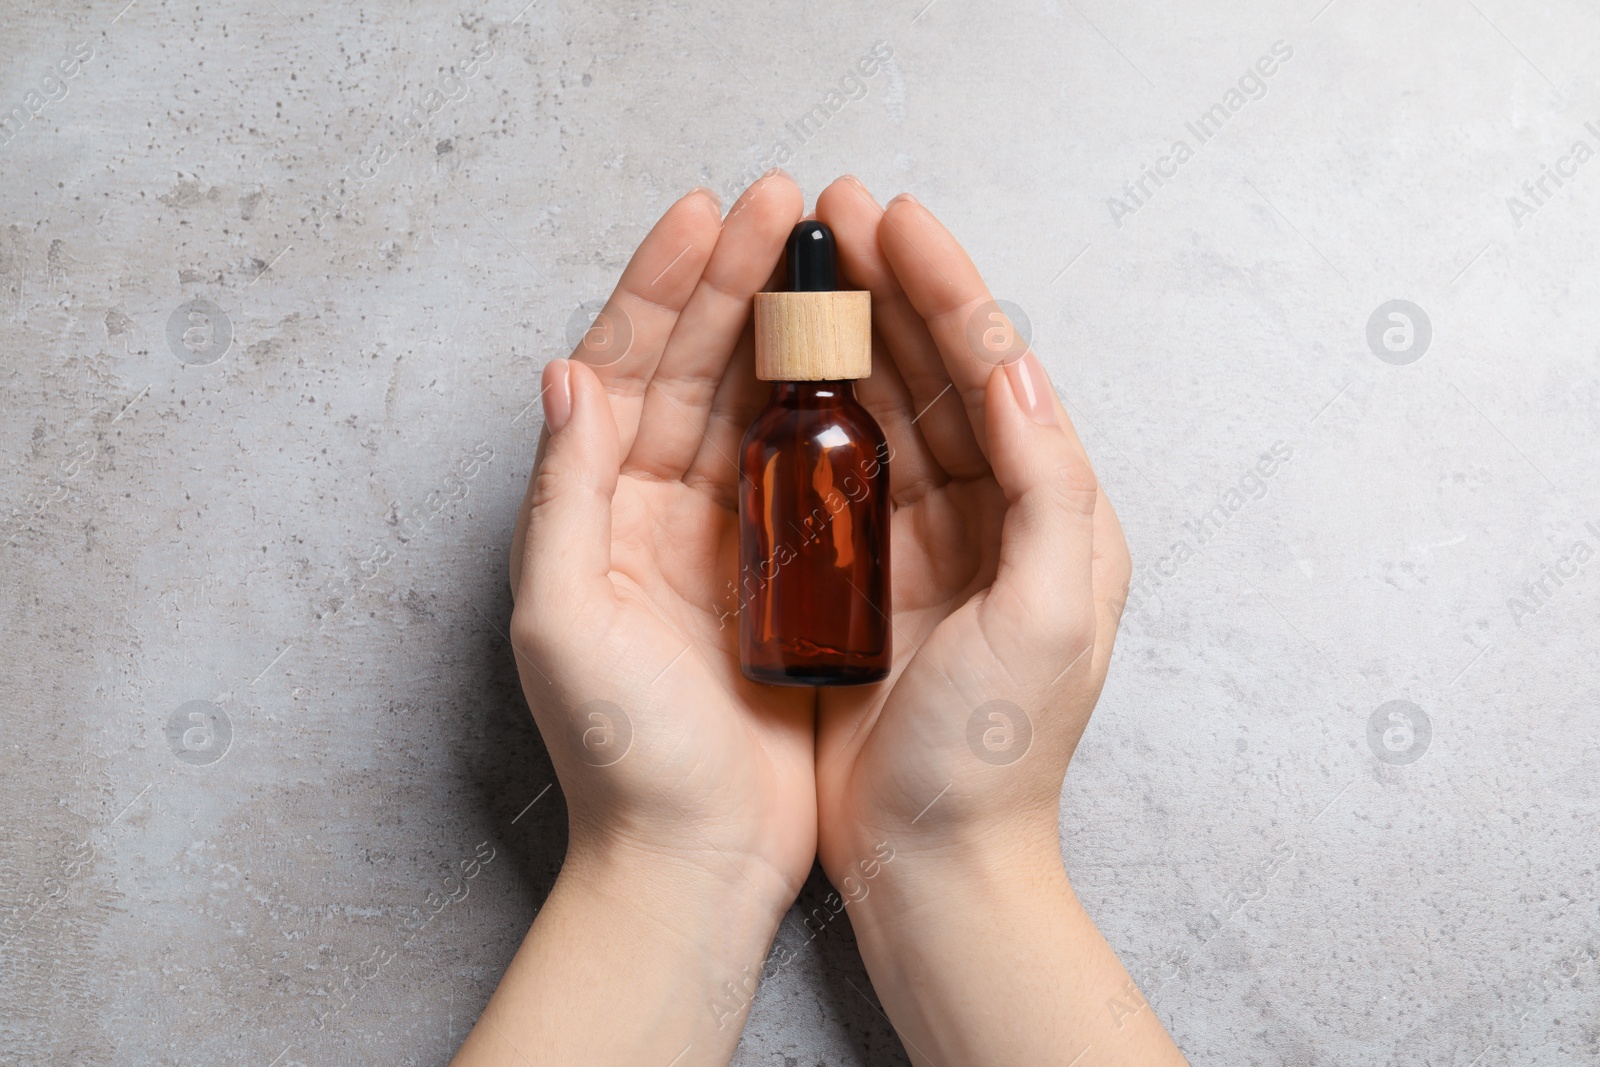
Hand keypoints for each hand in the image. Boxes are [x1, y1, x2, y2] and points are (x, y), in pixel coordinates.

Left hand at [455, 172, 817, 1065]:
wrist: (697, 861)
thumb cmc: (623, 758)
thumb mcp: (562, 623)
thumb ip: (558, 496)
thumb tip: (565, 374)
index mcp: (596, 509)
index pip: (626, 367)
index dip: (664, 285)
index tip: (709, 213)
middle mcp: (655, 511)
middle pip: (694, 367)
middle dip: (733, 282)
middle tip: (785, 206)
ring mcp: (724, 539)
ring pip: (753, 405)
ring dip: (784, 327)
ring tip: (825, 258)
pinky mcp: (788, 577)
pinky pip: (807, 470)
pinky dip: (829, 409)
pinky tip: (861, 360)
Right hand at [812, 178, 1127, 897]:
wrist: (932, 863)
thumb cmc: (997, 757)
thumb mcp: (1054, 619)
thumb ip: (1049, 488)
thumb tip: (1017, 366)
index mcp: (1049, 512)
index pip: (996, 367)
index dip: (945, 285)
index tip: (891, 220)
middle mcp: (989, 514)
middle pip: (934, 370)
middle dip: (886, 286)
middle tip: (830, 213)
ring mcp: (919, 542)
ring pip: (879, 407)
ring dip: (841, 330)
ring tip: (795, 264)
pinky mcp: (857, 576)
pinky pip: (828, 468)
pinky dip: (803, 408)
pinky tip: (768, 365)